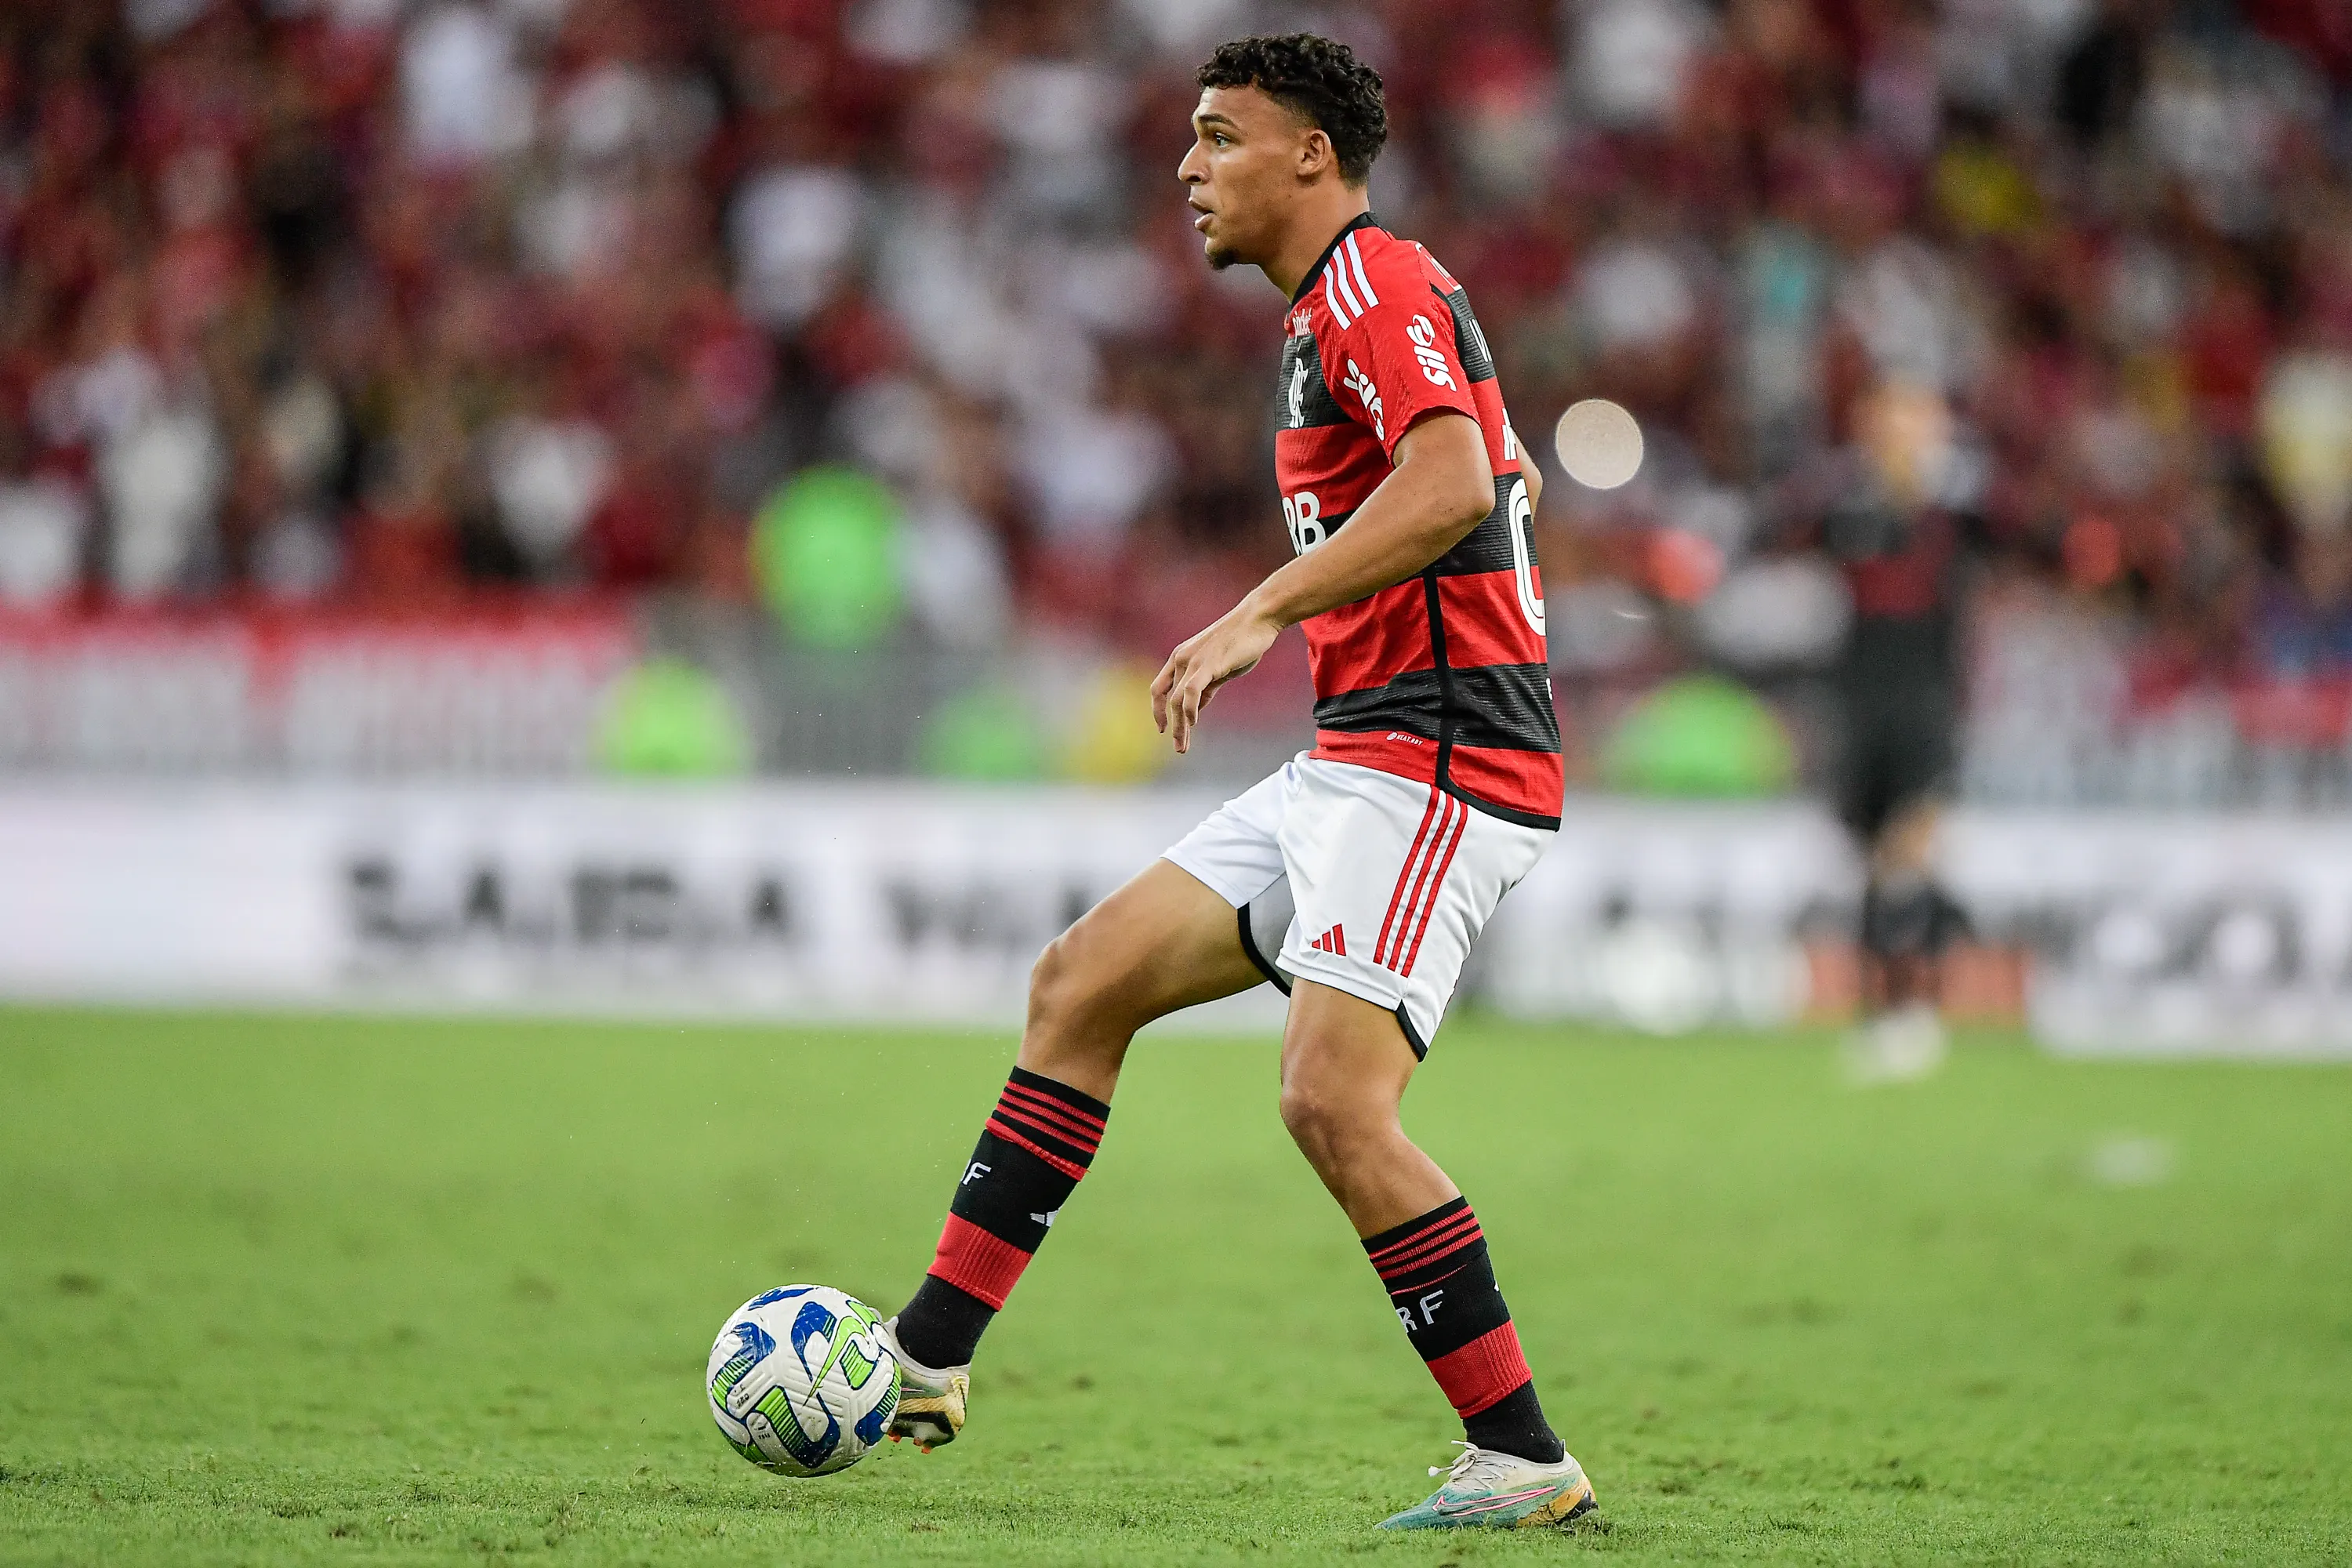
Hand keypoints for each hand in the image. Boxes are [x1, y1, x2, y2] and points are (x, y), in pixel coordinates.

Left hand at [1151, 602, 1281, 754]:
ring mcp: (1192, 661)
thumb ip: (1206, 687)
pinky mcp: (1206, 664)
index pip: (1159, 688)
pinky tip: (1193, 724)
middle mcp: (1180, 659)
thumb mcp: (1218, 668)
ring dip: (1180, 726)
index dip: (1158, 710)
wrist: (1257, 619)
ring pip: (1177, 700)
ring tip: (1183, 745)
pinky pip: (1190, 692)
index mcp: (1180, 658)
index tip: (1163, 728)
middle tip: (1179, 748)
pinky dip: (1189, 710)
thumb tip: (1196, 709)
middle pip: (1166, 698)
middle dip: (1171, 725)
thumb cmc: (1241, 642)